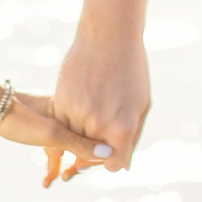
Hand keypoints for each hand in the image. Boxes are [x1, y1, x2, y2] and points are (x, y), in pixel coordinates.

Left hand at [0, 89, 110, 187]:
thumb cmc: (20, 119)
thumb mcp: (53, 135)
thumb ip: (80, 145)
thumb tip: (108, 154)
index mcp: (76, 111)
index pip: (96, 136)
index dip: (97, 155)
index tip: (86, 169)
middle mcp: (68, 116)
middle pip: (83, 144)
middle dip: (80, 163)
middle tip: (69, 177)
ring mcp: (55, 123)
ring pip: (68, 149)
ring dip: (64, 166)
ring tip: (58, 180)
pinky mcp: (42, 130)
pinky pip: (54, 150)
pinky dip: (53, 165)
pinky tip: (46, 181)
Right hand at [53, 29, 149, 170]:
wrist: (109, 35)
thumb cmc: (131, 70)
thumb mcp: (140, 106)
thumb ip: (130, 138)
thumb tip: (120, 165)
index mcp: (123, 129)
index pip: (113, 165)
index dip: (112, 158)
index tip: (112, 146)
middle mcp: (98, 126)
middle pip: (91, 154)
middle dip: (96, 143)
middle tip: (102, 118)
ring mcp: (77, 114)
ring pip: (74, 139)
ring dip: (80, 130)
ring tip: (94, 102)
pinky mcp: (61, 102)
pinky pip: (63, 123)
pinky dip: (70, 117)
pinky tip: (82, 96)